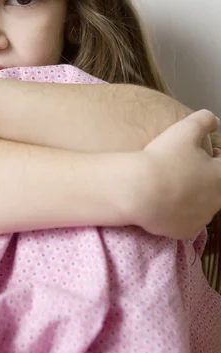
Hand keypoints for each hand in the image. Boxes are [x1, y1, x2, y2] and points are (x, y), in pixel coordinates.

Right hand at [137, 109, 220, 239]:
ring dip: (195, 196)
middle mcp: (216, 200)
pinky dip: (181, 214)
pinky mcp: (185, 232)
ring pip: (203, 206)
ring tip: (174, 187)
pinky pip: (187, 222)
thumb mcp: (185, 129)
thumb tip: (215, 121)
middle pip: (217, 188)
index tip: (210, 153)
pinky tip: (167, 205)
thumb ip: (204, 120)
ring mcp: (201, 219)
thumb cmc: (163, 158)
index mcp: (220, 176)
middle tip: (188, 169)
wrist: (139, 191)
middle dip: (207, 178)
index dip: (218, 157)